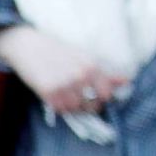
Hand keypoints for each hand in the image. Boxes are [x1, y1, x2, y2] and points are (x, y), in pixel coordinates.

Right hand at [0, 25, 129, 113]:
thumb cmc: (57, 51)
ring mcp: (64, 84)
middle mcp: (80, 76)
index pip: (106, 94)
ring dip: (71, 106)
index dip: (102, 98)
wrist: (28, 46)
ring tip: (64, 94)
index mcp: (91, 66)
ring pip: (75, 108)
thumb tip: (127, 82)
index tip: (95, 95)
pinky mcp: (48, 91)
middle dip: (87, 104)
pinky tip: (55, 95)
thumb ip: (105, 73)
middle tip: (77, 96)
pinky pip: (60, 109)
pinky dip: (58, 106)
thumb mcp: (83, 57)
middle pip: (92, 104)